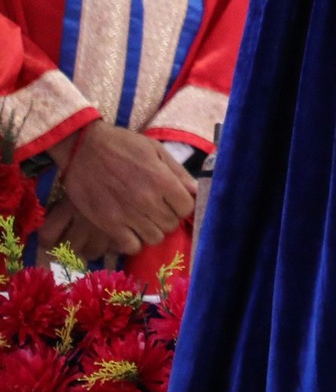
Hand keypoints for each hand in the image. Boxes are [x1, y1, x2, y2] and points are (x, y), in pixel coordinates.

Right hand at [55, 124, 193, 257]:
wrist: (84, 148)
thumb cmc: (123, 145)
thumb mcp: (156, 151)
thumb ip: (178, 173)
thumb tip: (196, 191)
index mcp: (161, 180)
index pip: (187, 208)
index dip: (183, 205)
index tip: (175, 200)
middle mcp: (146, 200)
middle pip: (171, 224)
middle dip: (169, 217)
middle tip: (159, 208)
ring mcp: (126, 214)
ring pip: (154, 238)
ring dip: (153, 229)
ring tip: (145, 218)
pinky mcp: (107, 224)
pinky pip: (131, 246)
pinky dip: (134, 241)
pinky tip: (130, 228)